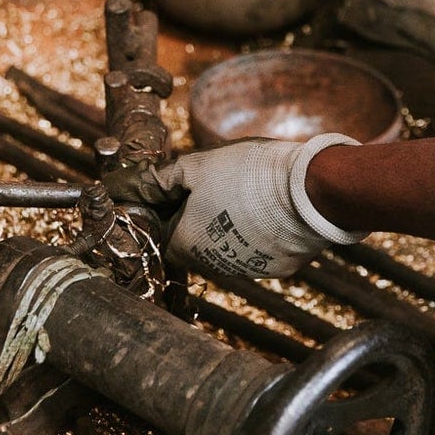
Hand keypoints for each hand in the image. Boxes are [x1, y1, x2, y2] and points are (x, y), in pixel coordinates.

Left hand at [160, 135, 366, 277]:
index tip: (176, 187)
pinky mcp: (275, 268)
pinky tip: (264, 209)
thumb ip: (159, 178)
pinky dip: (255, 233)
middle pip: (192, 241)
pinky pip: (256, 250)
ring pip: (225, 247)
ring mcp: (246, 270)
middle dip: (196, 216)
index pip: (160, 232)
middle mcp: (212, 266)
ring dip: (225, 226)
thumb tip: (127, 185)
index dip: (165, 208)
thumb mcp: (197, 165)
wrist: (308, 190)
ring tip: (242, 194)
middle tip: (212, 186)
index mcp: (185, 245)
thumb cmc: (247, 175)